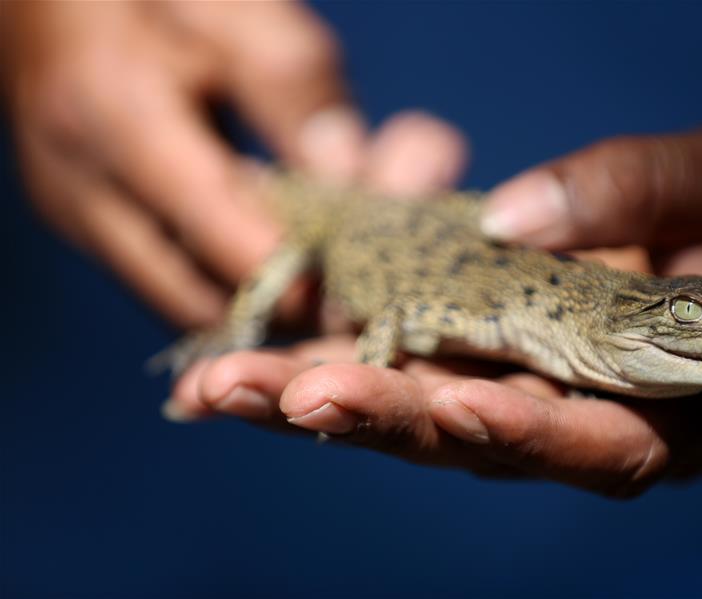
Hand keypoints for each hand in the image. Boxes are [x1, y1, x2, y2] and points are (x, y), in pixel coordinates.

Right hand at [0, 1, 464, 326]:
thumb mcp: (237, 15)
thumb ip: (298, 96)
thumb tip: (353, 176)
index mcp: (117, 120)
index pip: (223, 242)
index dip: (298, 280)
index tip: (361, 291)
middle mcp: (80, 184)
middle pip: (195, 299)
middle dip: (273, 308)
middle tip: (340, 299)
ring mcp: (72, 208)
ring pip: (173, 300)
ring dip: (245, 302)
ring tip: (309, 280)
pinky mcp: (78, 215)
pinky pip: (155, 278)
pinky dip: (214, 280)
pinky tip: (261, 255)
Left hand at [166, 125, 701, 495]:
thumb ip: (641, 196)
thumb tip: (514, 214)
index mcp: (665, 407)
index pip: (583, 440)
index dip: (510, 431)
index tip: (439, 407)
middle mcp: (582, 421)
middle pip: (467, 439)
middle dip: (360, 419)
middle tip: (248, 394)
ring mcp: (533, 397)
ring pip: (421, 417)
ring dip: (318, 401)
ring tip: (217, 382)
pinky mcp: (498, 361)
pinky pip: (414, 371)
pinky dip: (338, 362)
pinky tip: (260, 352)